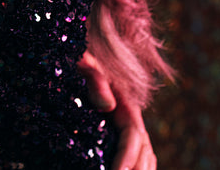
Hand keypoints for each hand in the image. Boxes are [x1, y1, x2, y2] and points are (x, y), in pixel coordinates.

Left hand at [77, 52, 155, 169]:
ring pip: (144, 156)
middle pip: (144, 151)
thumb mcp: (83, 63)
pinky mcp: (117, 133)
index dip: (128, 157)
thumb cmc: (77, 60)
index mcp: (126, 103)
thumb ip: (95, 79)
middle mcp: (131, 118)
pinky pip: (134, 155)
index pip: (134, 135)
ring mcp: (126, 127)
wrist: (75, 60)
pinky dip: (135, 167)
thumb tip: (107, 105)